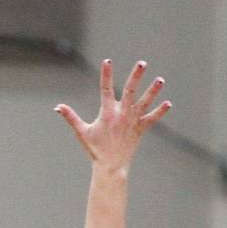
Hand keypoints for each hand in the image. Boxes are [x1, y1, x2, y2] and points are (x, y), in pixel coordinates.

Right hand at [56, 59, 169, 174]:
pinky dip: (160, 111)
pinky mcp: (140, 129)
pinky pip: (152, 118)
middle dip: (136, 76)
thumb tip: (58, 107)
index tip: (108, 60)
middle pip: (130, 90)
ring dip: (152, 91)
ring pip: (144, 102)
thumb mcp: (82, 132)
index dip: (106, 74)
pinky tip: (168, 103)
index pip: (105, 88)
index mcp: (107, 112)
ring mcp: (132, 121)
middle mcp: (122, 114)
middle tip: (142, 63)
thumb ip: (71, 117)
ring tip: (160, 79)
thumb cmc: (95, 149)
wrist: (110, 167)